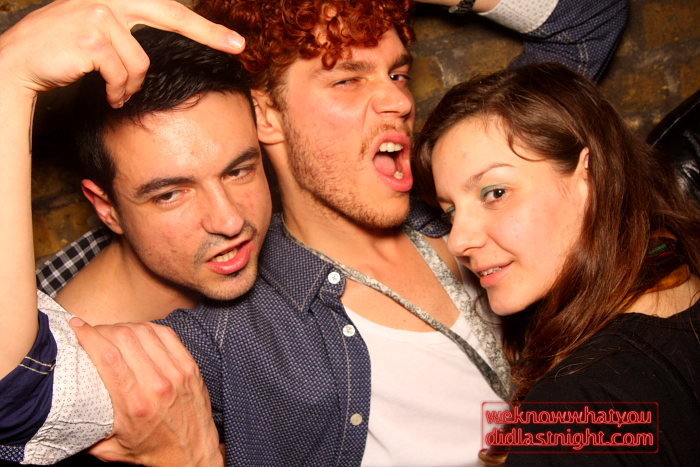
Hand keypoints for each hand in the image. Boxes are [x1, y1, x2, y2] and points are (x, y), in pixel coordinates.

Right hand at [0, 0, 244, 106]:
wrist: (20, 60)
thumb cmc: (63, 51)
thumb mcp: (100, 32)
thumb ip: (130, 30)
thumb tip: (163, 46)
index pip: (168, 8)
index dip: (203, 26)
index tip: (234, 40)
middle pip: (171, 15)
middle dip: (208, 33)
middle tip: (238, 47)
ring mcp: (99, 13)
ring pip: (142, 62)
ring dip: (131, 86)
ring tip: (115, 92)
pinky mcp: (92, 36)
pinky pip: (123, 74)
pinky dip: (118, 91)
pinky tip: (107, 95)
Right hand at [71, 318, 222, 466]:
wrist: (192, 454)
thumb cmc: (151, 452)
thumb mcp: (111, 448)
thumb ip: (84, 431)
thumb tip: (58, 413)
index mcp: (134, 404)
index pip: (107, 356)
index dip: (89, 335)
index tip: (76, 327)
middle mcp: (157, 385)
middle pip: (125, 338)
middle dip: (104, 329)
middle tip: (94, 332)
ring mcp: (176, 373)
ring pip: (146, 332)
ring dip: (126, 326)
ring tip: (114, 332)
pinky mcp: (190, 367)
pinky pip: (167, 335)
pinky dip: (149, 328)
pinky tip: (139, 332)